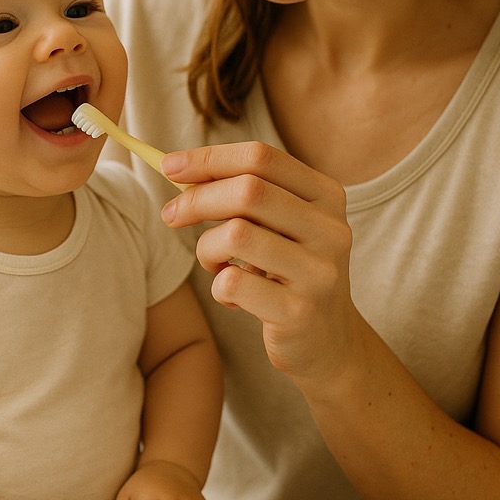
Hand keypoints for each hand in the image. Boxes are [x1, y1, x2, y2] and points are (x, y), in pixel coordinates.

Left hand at [160, 142, 357, 385]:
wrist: (329, 342)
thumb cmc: (289, 270)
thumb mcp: (281, 225)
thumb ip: (244, 194)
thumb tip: (178, 169)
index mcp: (327, 196)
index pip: (261, 157)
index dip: (209, 158)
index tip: (169, 166)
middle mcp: (330, 229)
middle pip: (247, 191)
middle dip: (197, 199)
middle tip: (172, 215)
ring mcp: (319, 272)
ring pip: (236, 235)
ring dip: (207, 249)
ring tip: (214, 263)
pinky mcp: (299, 312)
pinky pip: (232, 284)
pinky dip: (219, 287)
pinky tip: (234, 295)